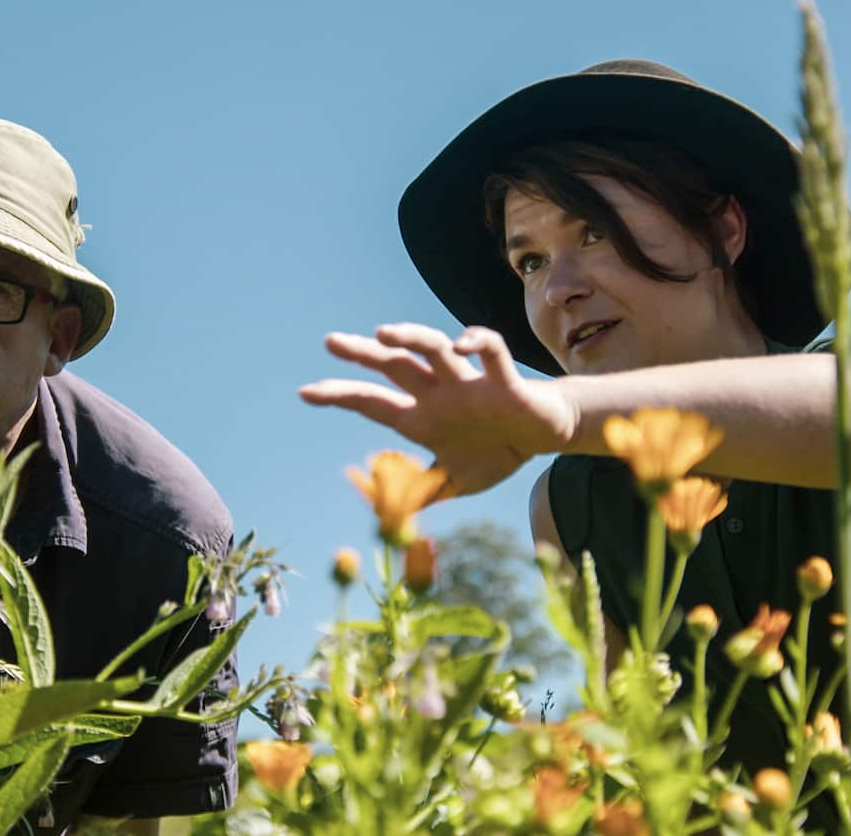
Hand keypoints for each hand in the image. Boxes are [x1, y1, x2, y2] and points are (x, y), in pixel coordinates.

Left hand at [299, 323, 575, 494]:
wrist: (545, 436)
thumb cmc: (497, 451)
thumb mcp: (456, 482)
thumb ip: (423, 494)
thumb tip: (389, 517)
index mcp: (422, 416)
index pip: (372, 402)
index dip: (340, 396)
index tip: (305, 393)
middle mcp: (439, 392)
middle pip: (394, 366)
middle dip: (363, 354)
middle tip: (331, 342)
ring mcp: (469, 383)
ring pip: (435, 350)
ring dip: (410, 339)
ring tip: (382, 333)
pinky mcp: (505, 381)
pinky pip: (491, 352)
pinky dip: (478, 343)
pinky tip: (461, 344)